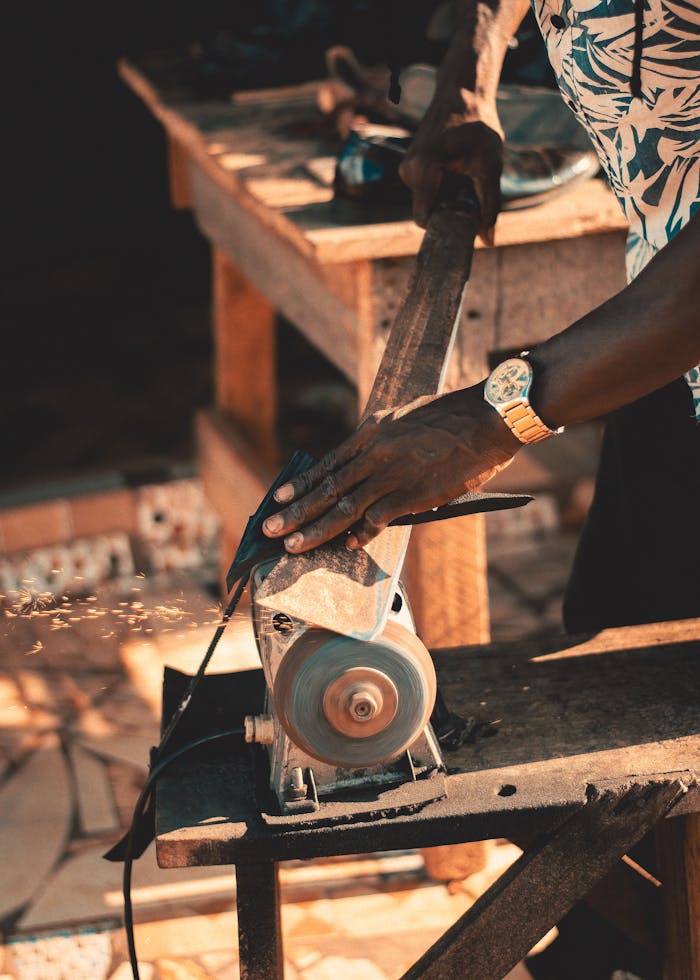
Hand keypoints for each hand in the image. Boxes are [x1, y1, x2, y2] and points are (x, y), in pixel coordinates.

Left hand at [262, 386, 520, 553]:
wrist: (486, 418)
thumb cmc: (453, 416)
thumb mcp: (405, 418)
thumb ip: (383, 439)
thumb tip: (368, 460)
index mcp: (371, 431)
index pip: (327, 463)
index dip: (301, 484)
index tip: (279, 497)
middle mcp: (374, 454)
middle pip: (326, 489)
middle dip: (295, 512)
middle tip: (270, 529)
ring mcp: (391, 476)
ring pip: (343, 508)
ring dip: (315, 530)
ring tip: (292, 546)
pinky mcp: (411, 495)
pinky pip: (377, 520)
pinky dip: (361, 535)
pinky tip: (347, 545)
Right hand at [399, 97, 502, 242]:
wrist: (463, 94)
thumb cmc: (478, 125)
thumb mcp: (490, 167)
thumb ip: (489, 206)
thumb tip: (488, 241)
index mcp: (423, 168)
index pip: (424, 218)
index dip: (443, 227)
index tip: (463, 226)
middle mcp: (408, 169)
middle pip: (427, 211)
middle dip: (448, 210)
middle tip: (471, 193)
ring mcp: (406, 167)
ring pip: (427, 202)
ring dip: (446, 197)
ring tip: (464, 175)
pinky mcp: (409, 166)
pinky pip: (425, 191)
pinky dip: (441, 188)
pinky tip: (455, 170)